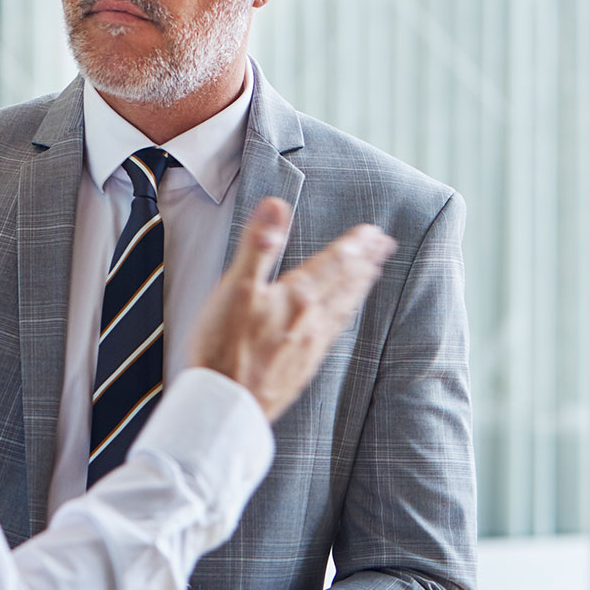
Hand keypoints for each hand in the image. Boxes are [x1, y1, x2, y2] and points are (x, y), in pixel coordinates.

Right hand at [187, 197, 394, 421]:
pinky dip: (342, 317)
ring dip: (357, 288)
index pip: (333, 264)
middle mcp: (311, 321)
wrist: (225, 402)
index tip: (374, 232)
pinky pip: (332, 334)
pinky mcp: (301, 368)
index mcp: (297, 297)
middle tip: (384, 247)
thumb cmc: (224, 345)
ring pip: (341, 309)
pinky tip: (341, 318)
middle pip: (344, 285)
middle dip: (363, 263)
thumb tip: (276, 205)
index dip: (354, 246)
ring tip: (370, 275)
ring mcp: (308, 346)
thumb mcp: (236, 286)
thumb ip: (259, 246)